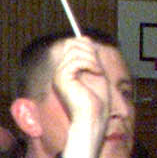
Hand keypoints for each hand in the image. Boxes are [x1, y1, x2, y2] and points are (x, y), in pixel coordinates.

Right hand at [49, 37, 109, 157]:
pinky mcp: (62, 78)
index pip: (73, 45)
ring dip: (92, 59)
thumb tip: (85, 39)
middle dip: (90, 51)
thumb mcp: (95, 73)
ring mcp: (59, 75)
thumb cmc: (97, 102)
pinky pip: (77, 60)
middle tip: (97, 68)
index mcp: (66, 71)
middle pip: (73, 43)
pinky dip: (91, 65)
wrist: (93, 119)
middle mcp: (59, 72)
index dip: (87, 47)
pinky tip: (95, 75)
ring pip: (76, 49)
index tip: (97, 61)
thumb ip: (90, 57)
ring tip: (96, 73)